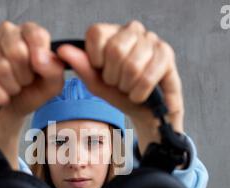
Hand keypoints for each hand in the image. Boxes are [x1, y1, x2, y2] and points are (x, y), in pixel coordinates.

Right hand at [0, 20, 64, 132]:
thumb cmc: (31, 93)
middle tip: (24, 82)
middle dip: (23, 76)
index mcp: (31, 33)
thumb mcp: (51, 85)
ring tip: (12, 88)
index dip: (38, 60)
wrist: (9, 112)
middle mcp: (9, 32)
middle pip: (16, 51)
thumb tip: (41, 57)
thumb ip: (54, 69)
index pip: (36, 35)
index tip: (37, 73)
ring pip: (0, 66)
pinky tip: (0, 96)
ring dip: (10, 86)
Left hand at [55, 21, 184, 147]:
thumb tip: (62, 50)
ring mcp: (152, 40)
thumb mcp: (97, 84)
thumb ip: (81, 66)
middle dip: (113, 77)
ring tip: (130, 89)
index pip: (96, 32)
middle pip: (115, 49)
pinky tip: (140, 95)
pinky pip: (147, 77)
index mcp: (112, 33)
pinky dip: (139, 93)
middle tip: (118, 84)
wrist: (146, 114)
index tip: (102, 72)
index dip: (96, 59)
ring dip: (127, 86)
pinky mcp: (167, 55)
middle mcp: (133, 30)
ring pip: (132, 64)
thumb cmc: (121, 95)